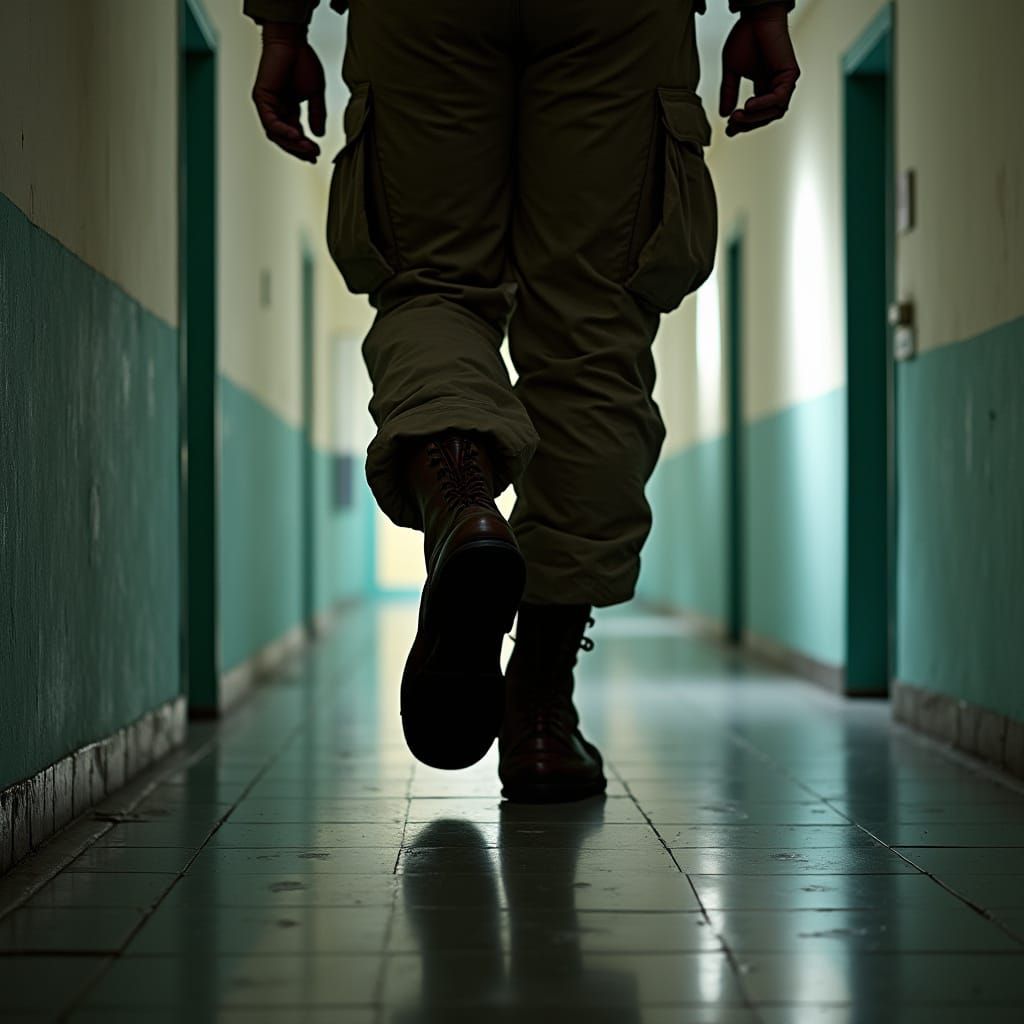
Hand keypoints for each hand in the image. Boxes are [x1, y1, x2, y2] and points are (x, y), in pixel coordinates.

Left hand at [252, 23, 326, 161]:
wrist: (293, 42)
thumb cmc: (302, 61)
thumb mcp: (315, 94)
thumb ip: (316, 114)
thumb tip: (318, 135)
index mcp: (287, 108)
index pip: (293, 134)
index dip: (304, 146)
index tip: (316, 154)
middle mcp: (275, 109)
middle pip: (283, 138)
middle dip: (299, 149)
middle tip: (313, 155)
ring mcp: (266, 105)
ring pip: (276, 134)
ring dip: (292, 144)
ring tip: (307, 148)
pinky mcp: (261, 99)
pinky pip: (270, 122)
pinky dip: (283, 131)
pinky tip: (296, 136)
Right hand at [719, 4, 799, 137]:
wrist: (756, 18)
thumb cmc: (746, 37)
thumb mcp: (732, 71)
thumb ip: (730, 93)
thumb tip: (724, 114)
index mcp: (764, 85)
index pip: (757, 113)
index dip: (743, 124)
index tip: (729, 129)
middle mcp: (776, 85)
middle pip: (766, 117)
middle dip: (748, 124)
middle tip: (732, 124)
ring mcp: (785, 81)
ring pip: (774, 112)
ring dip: (755, 118)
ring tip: (738, 116)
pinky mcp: (790, 75)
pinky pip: (778, 99)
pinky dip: (763, 105)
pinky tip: (748, 106)